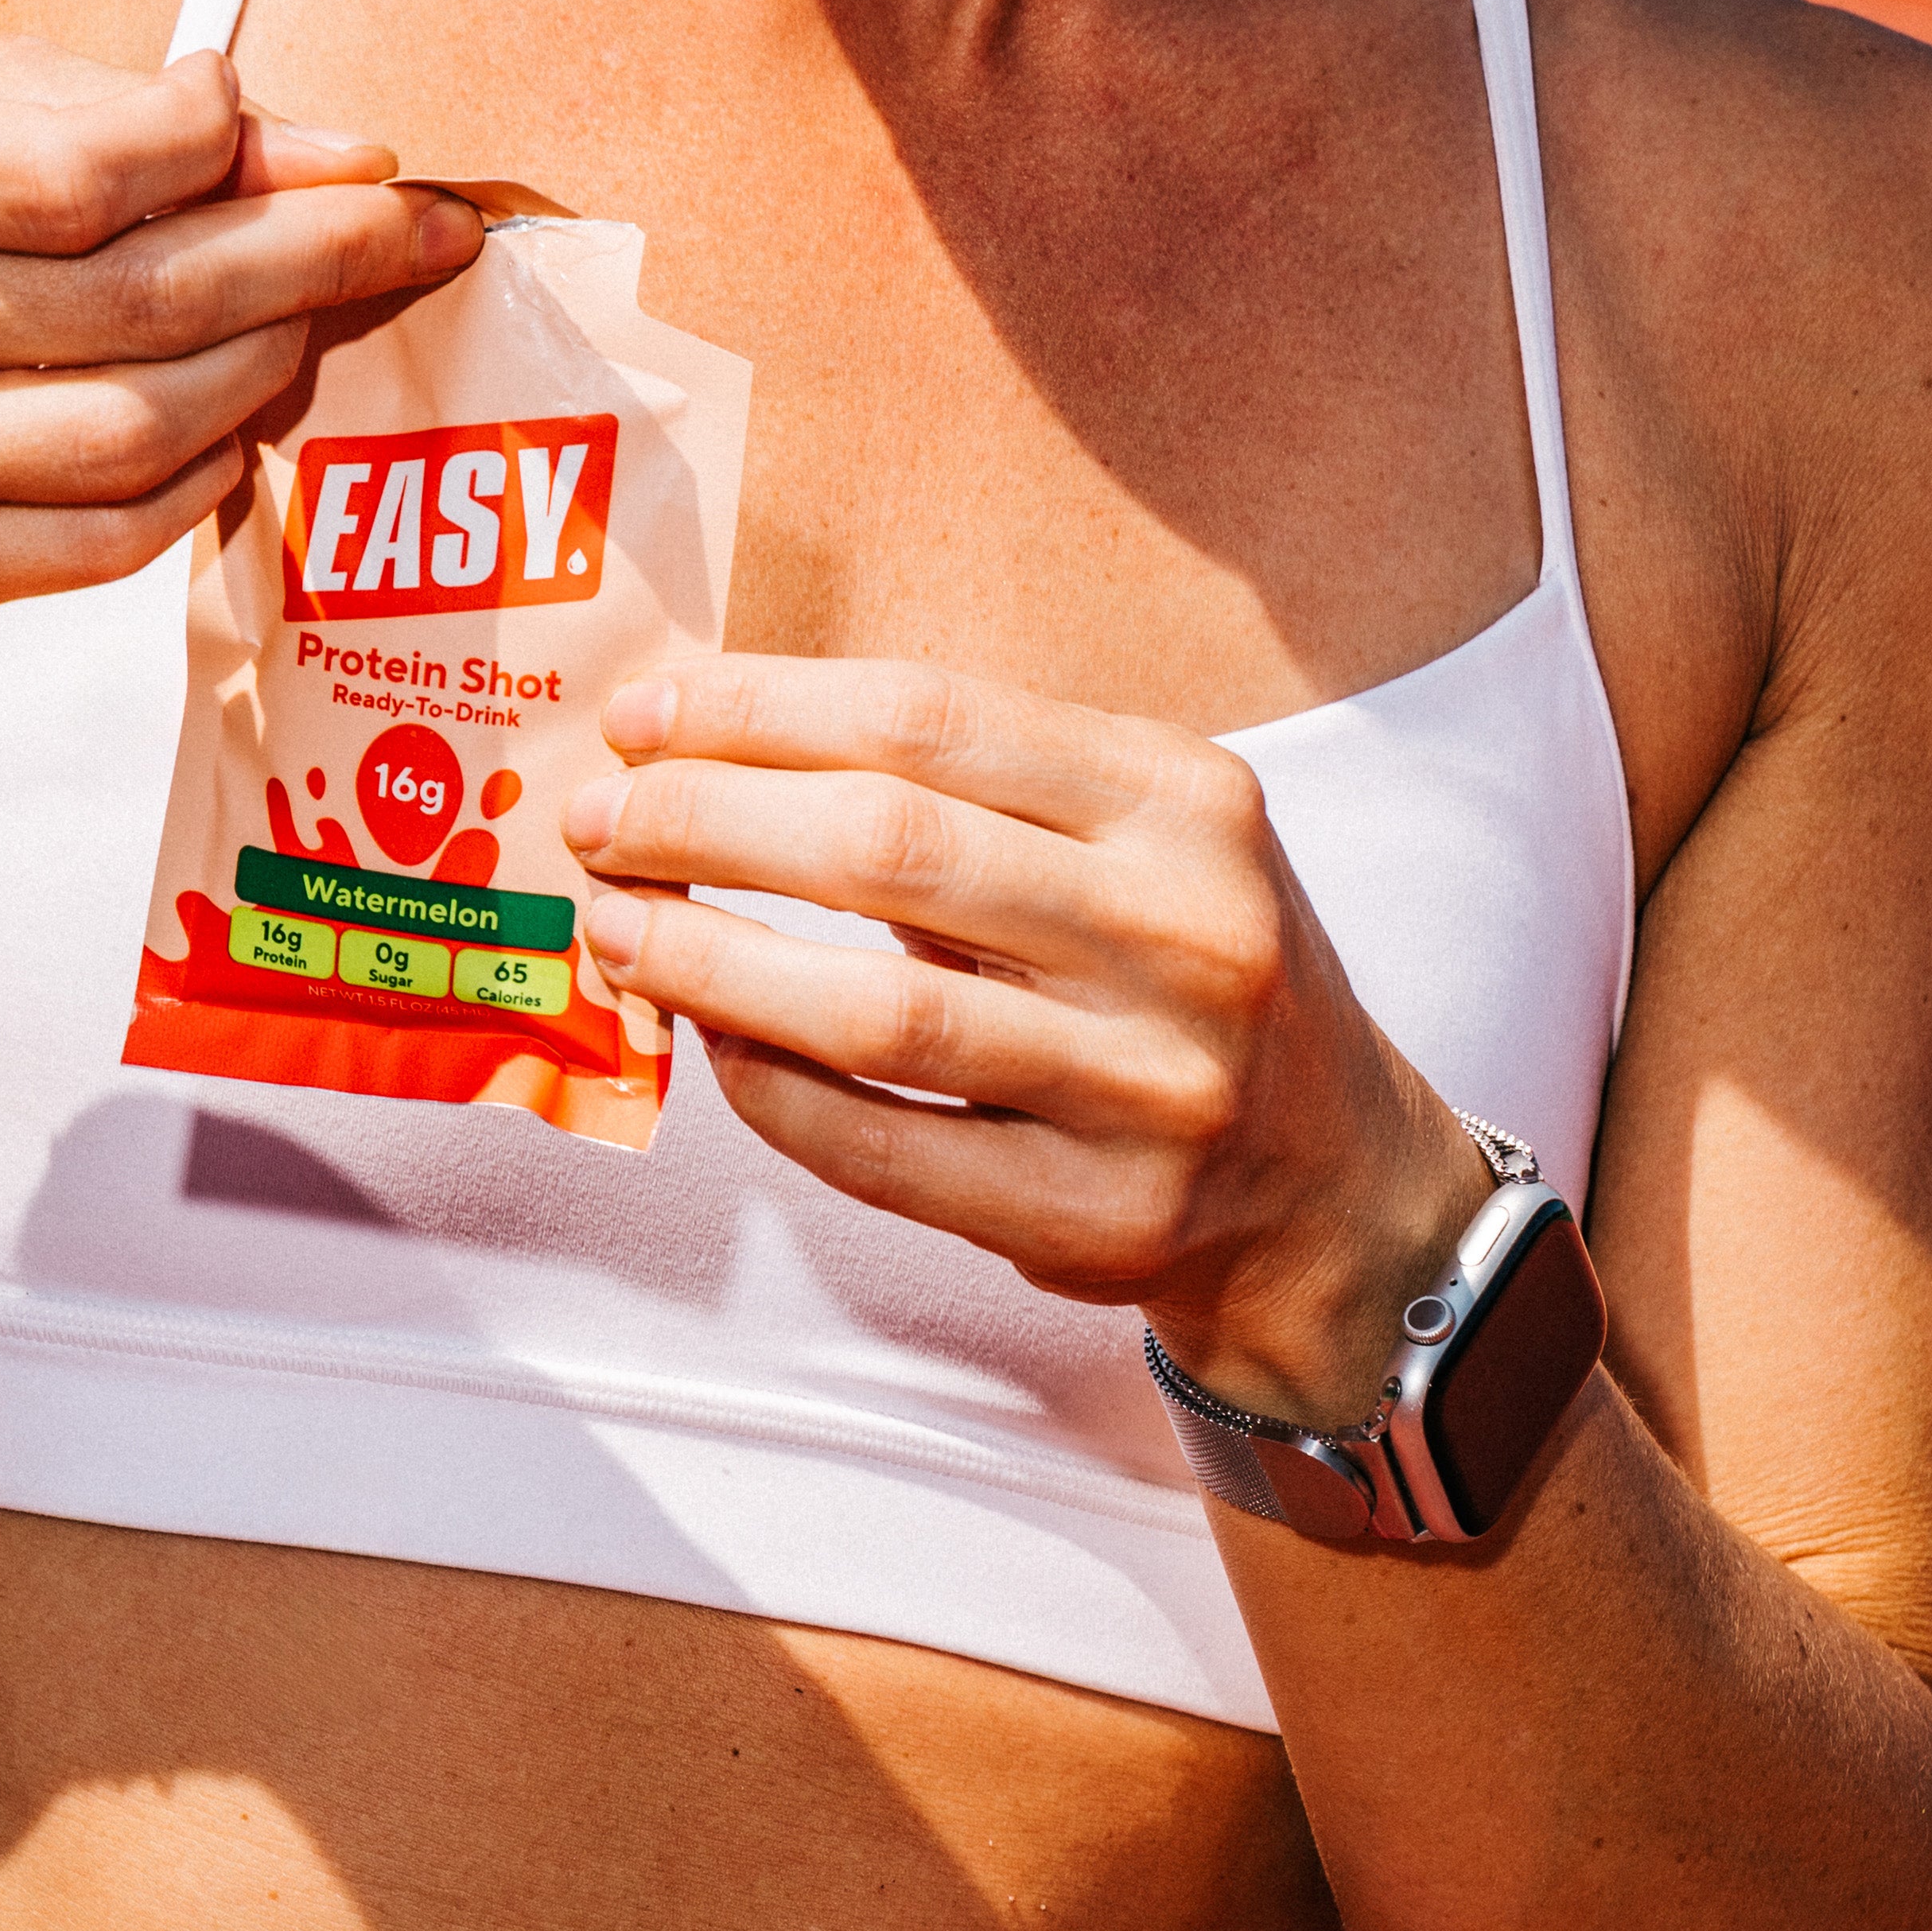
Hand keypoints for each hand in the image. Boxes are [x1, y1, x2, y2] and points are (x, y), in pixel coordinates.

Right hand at [0, 40, 476, 628]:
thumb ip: (116, 112)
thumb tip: (329, 149)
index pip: (81, 169)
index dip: (237, 154)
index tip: (338, 145)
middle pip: (134, 302)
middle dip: (312, 260)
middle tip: (413, 232)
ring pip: (131, 432)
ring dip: (267, 373)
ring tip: (323, 321)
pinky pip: (96, 544)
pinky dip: (201, 483)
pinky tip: (239, 424)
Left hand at [558, 658, 1489, 1421]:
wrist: (1333, 1184)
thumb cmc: (1185, 973)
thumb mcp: (1135, 839)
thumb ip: (972, 789)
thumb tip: (714, 749)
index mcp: (1183, 799)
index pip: (929, 717)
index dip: (759, 712)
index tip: (647, 718)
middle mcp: (1183, 931)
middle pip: (886, 849)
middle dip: (704, 822)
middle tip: (598, 819)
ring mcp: (1150, 1086)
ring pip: (876, 1014)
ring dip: (710, 964)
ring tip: (617, 932)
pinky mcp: (1102, 1217)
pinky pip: (888, 1150)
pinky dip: (775, 1092)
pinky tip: (712, 1043)